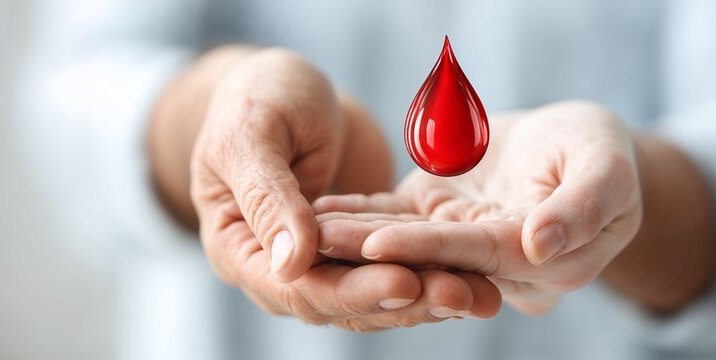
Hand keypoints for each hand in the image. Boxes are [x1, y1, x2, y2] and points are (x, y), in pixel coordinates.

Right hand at [188, 48, 500, 329]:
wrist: (285, 83)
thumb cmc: (256, 96)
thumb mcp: (253, 136)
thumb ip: (268, 199)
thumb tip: (289, 264)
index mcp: (236, 247)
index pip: (295, 289)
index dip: (350, 291)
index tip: (405, 281)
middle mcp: (278, 265)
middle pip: (341, 302)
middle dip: (401, 301)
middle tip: (459, 294)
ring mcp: (320, 258)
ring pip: (372, 293)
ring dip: (425, 295)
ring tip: (478, 294)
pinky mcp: (357, 244)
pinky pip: (392, 263)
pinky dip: (429, 270)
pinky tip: (472, 275)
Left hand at [315, 101, 643, 313]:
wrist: (572, 143)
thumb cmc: (600, 151)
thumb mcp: (607, 169)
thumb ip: (581, 207)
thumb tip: (542, 246)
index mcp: (541, 262)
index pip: (476, 257)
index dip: (426, 251)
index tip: (376, 245)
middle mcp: (492, 263)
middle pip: (426, 259)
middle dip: (368, 253)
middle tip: (313, 245)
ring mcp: (460, 241)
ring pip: (401, 240)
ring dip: (351, 236)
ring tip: (301, 227)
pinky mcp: (435, 219)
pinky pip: (392, 217)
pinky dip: (357, 213)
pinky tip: (316, 209)